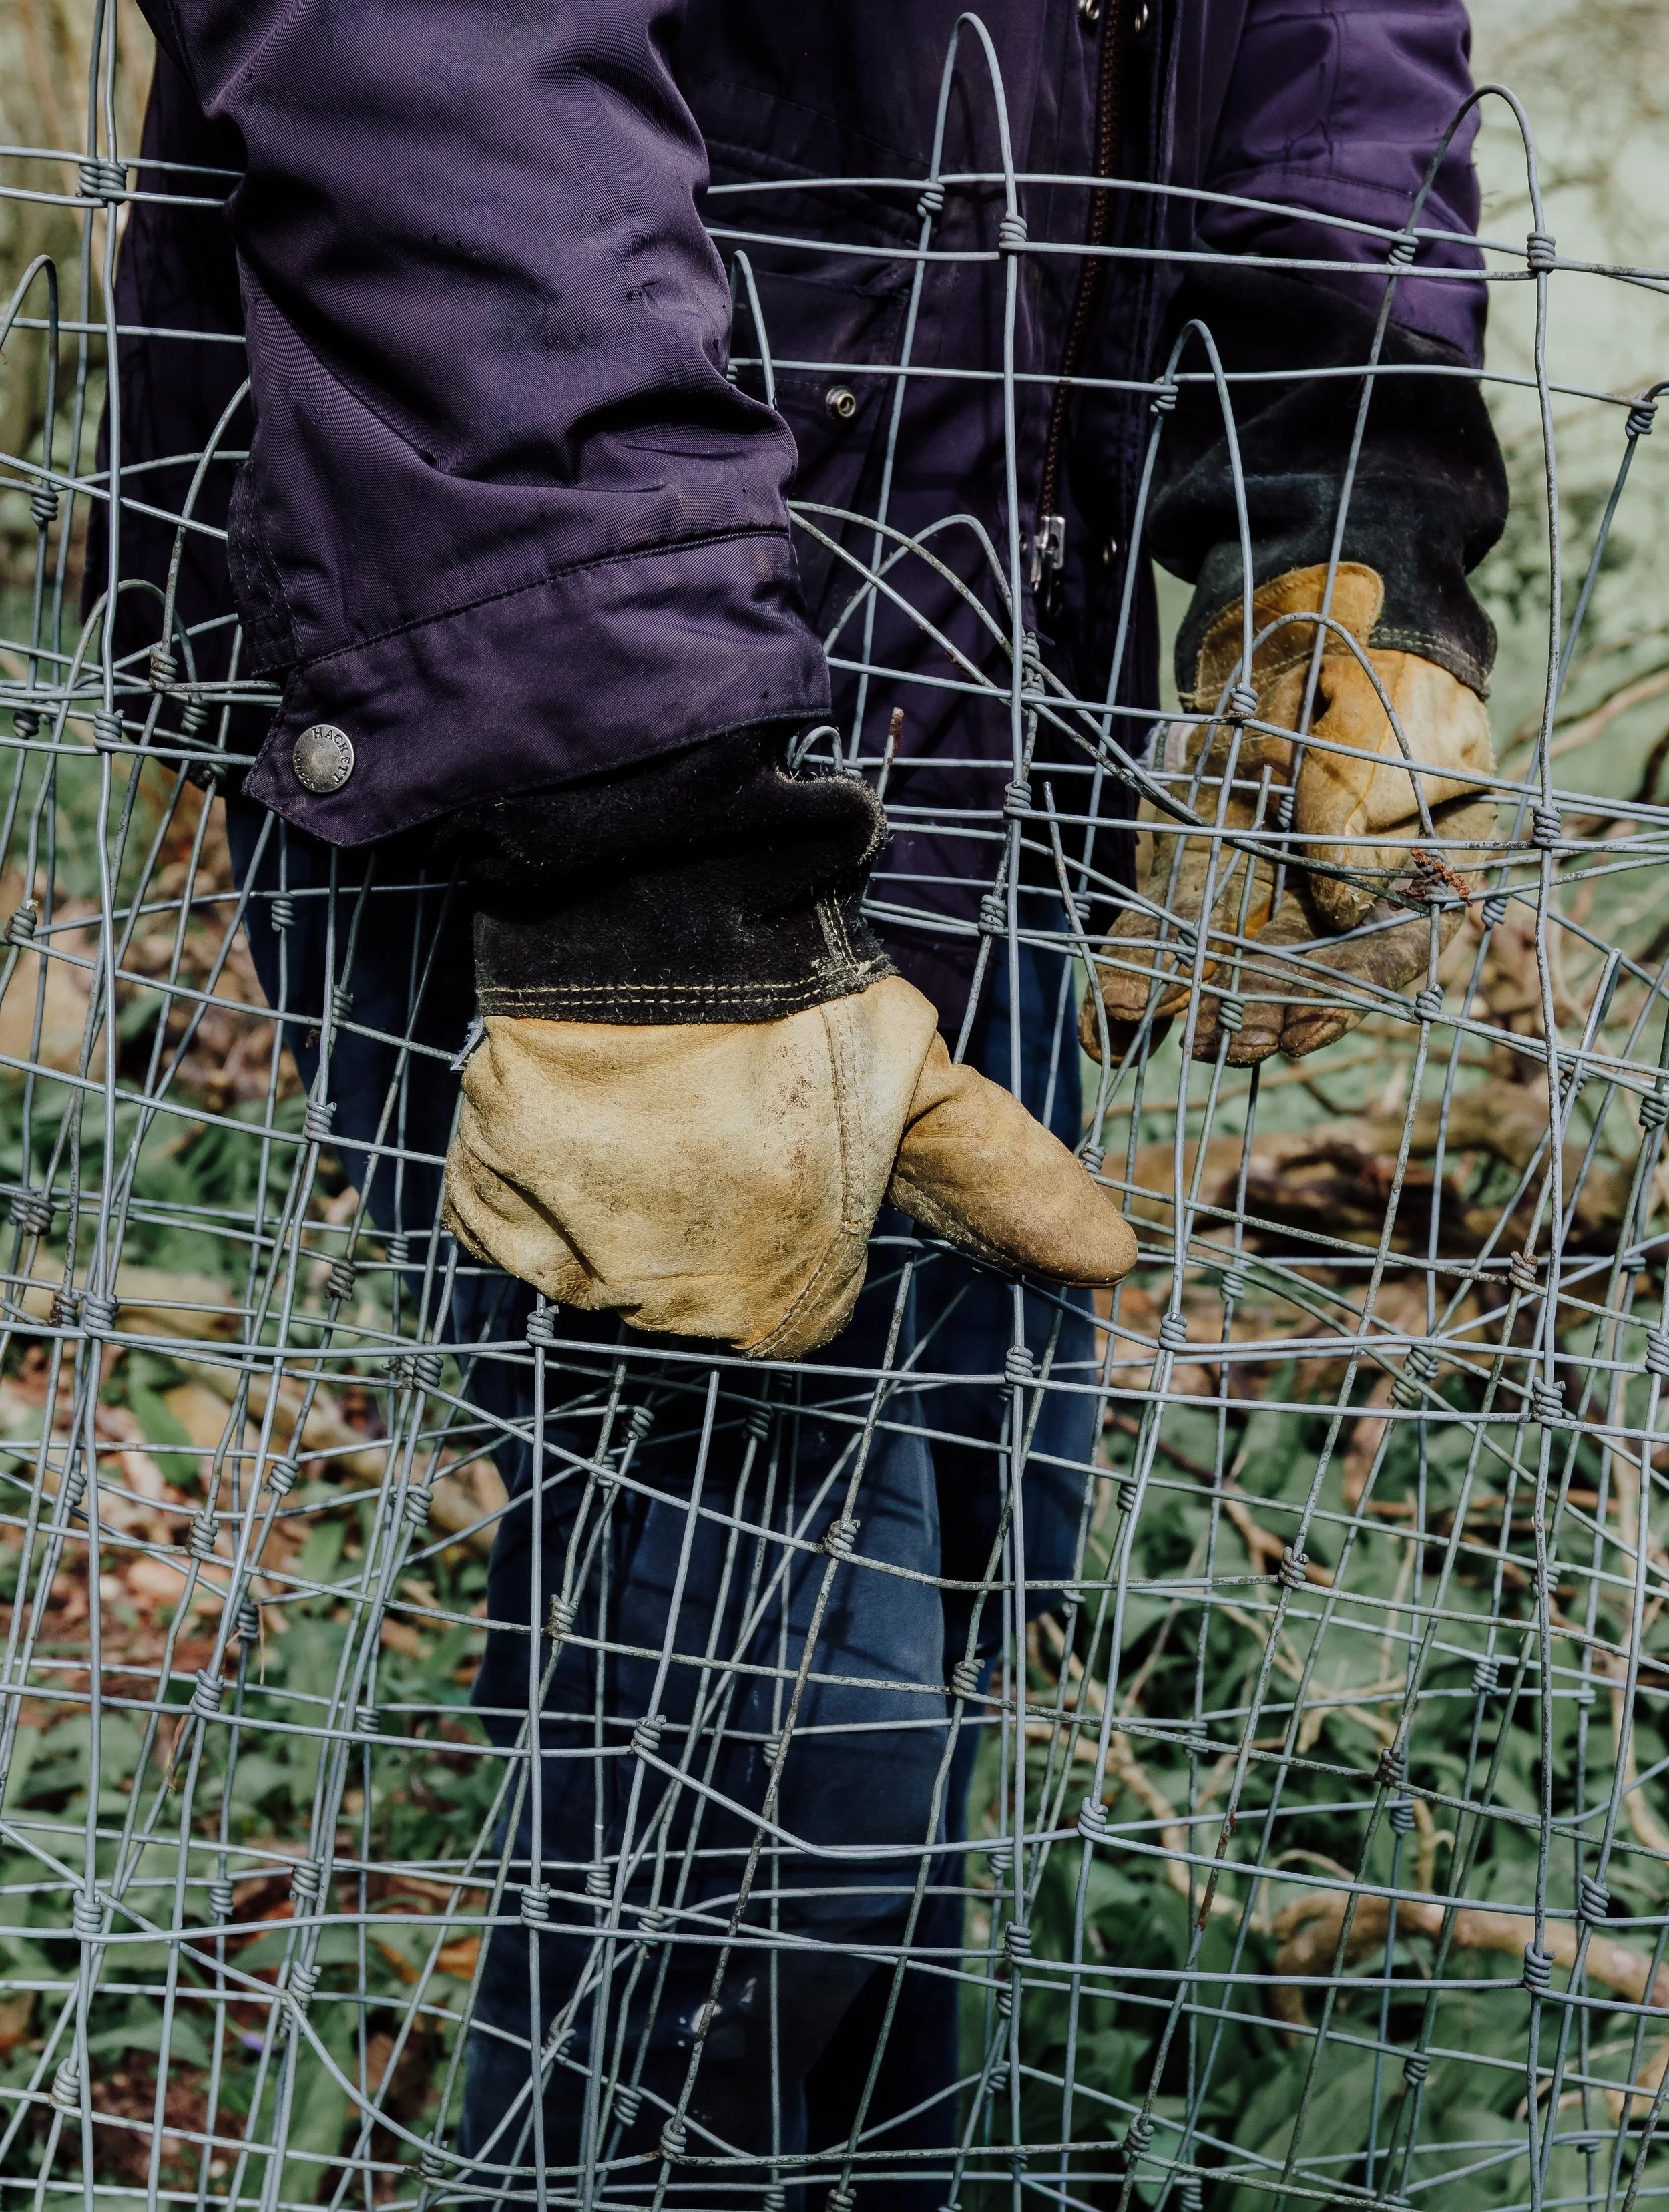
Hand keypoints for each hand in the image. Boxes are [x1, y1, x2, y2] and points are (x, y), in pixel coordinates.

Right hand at [443, 977, 1136, 1357]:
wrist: (648, 900)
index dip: (795, 1220)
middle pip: (701, 1299)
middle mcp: (688, 1298)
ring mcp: (584, 1259)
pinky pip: (518, 1240)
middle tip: (709, 1116)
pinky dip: (536, 1192)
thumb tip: (1117, 1268)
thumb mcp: (918, 1081)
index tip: (783, 1142)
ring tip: (646, 1112)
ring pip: (608, 1274)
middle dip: (709, 1220)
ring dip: (621, 1206)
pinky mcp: (496, 1209)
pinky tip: (579, 1125)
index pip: (794, 1311)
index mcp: (795, 1287)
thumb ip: (1002, 1183)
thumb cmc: (796, 998)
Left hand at [1081, 563, 1496, 1065]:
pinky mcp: (1212, 871)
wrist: (1318, 606)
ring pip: (1238, 964)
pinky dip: (1145, 966)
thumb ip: (1353, 813)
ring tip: (1151, 1038)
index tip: (1298, 1027)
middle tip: (1220, 1043)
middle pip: (1306, 975)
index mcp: (1420, 874)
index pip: (1389, 955)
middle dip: (1260, 1013)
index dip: (1342, 996)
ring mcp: (1277, 886)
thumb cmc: (1374, 671)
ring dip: (1199, 1003)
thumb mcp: (1374, 733)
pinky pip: (1177, 928)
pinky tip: (1112, 1014)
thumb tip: (1339, 905)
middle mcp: (1347, 895)